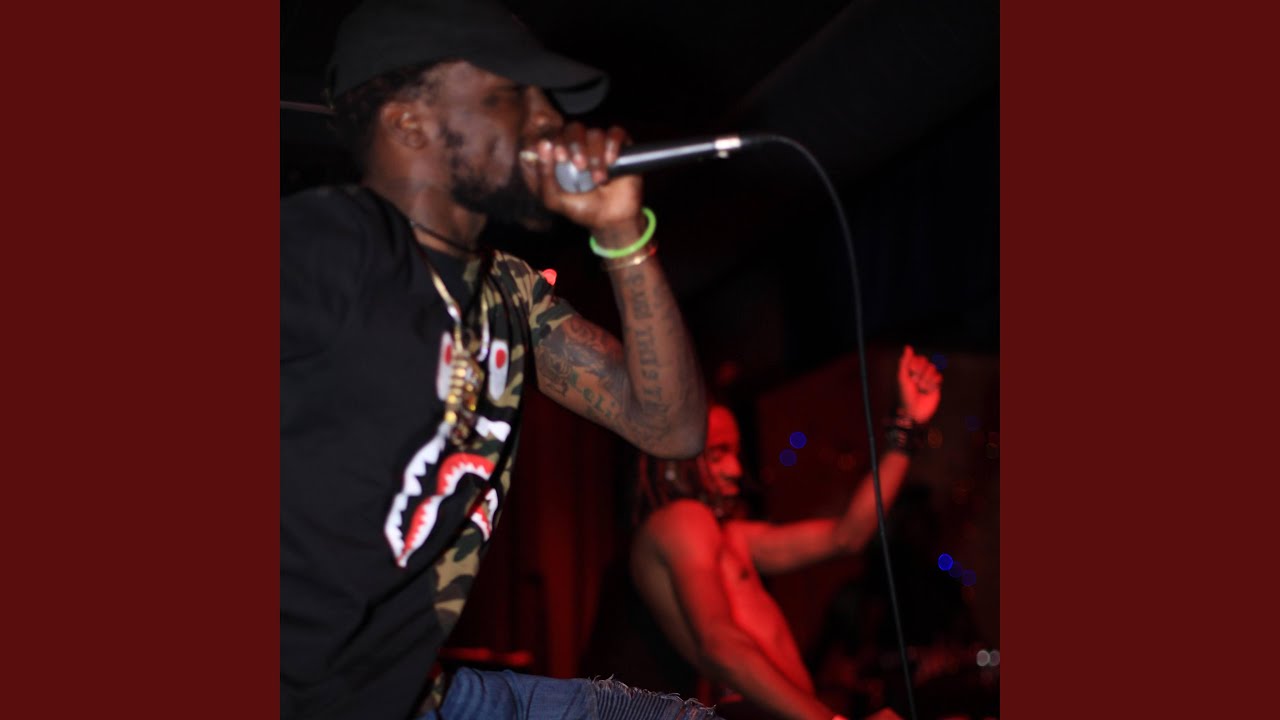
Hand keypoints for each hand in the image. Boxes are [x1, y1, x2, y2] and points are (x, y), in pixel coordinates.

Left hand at [532, 122, 644, 239]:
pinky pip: (616, 133)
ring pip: (595, 133)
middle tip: (580, 166)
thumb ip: (543, 177)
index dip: (556, 141)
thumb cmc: (582, 209)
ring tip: (599, 179)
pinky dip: (612, 145)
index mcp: (560, 155)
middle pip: (574, 129)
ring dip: (596, 156)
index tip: (561, 157)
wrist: (612, 220)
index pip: (554, 136)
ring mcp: (600, 146)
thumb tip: (541, 146)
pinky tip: (611, 161)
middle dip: (576, 146)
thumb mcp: (555, 200)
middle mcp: (579, 147)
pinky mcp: (621, 147)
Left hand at [897, 345, 941, 423]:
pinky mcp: (935, 386)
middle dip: (921, 373)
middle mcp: (919, 374)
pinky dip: (933, 383)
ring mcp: (928, 379)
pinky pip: (939, 377)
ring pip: (933, 369)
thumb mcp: (902, 378)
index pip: (918, 359)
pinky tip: (928, 390)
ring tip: (921, 389)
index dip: (916, 365)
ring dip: (926, 379)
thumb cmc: (905, 395)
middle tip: (916, 383)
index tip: (911, 375)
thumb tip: (908, 346)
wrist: (914, 412)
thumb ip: (905, 362)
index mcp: (910, 371)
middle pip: (926, 363)